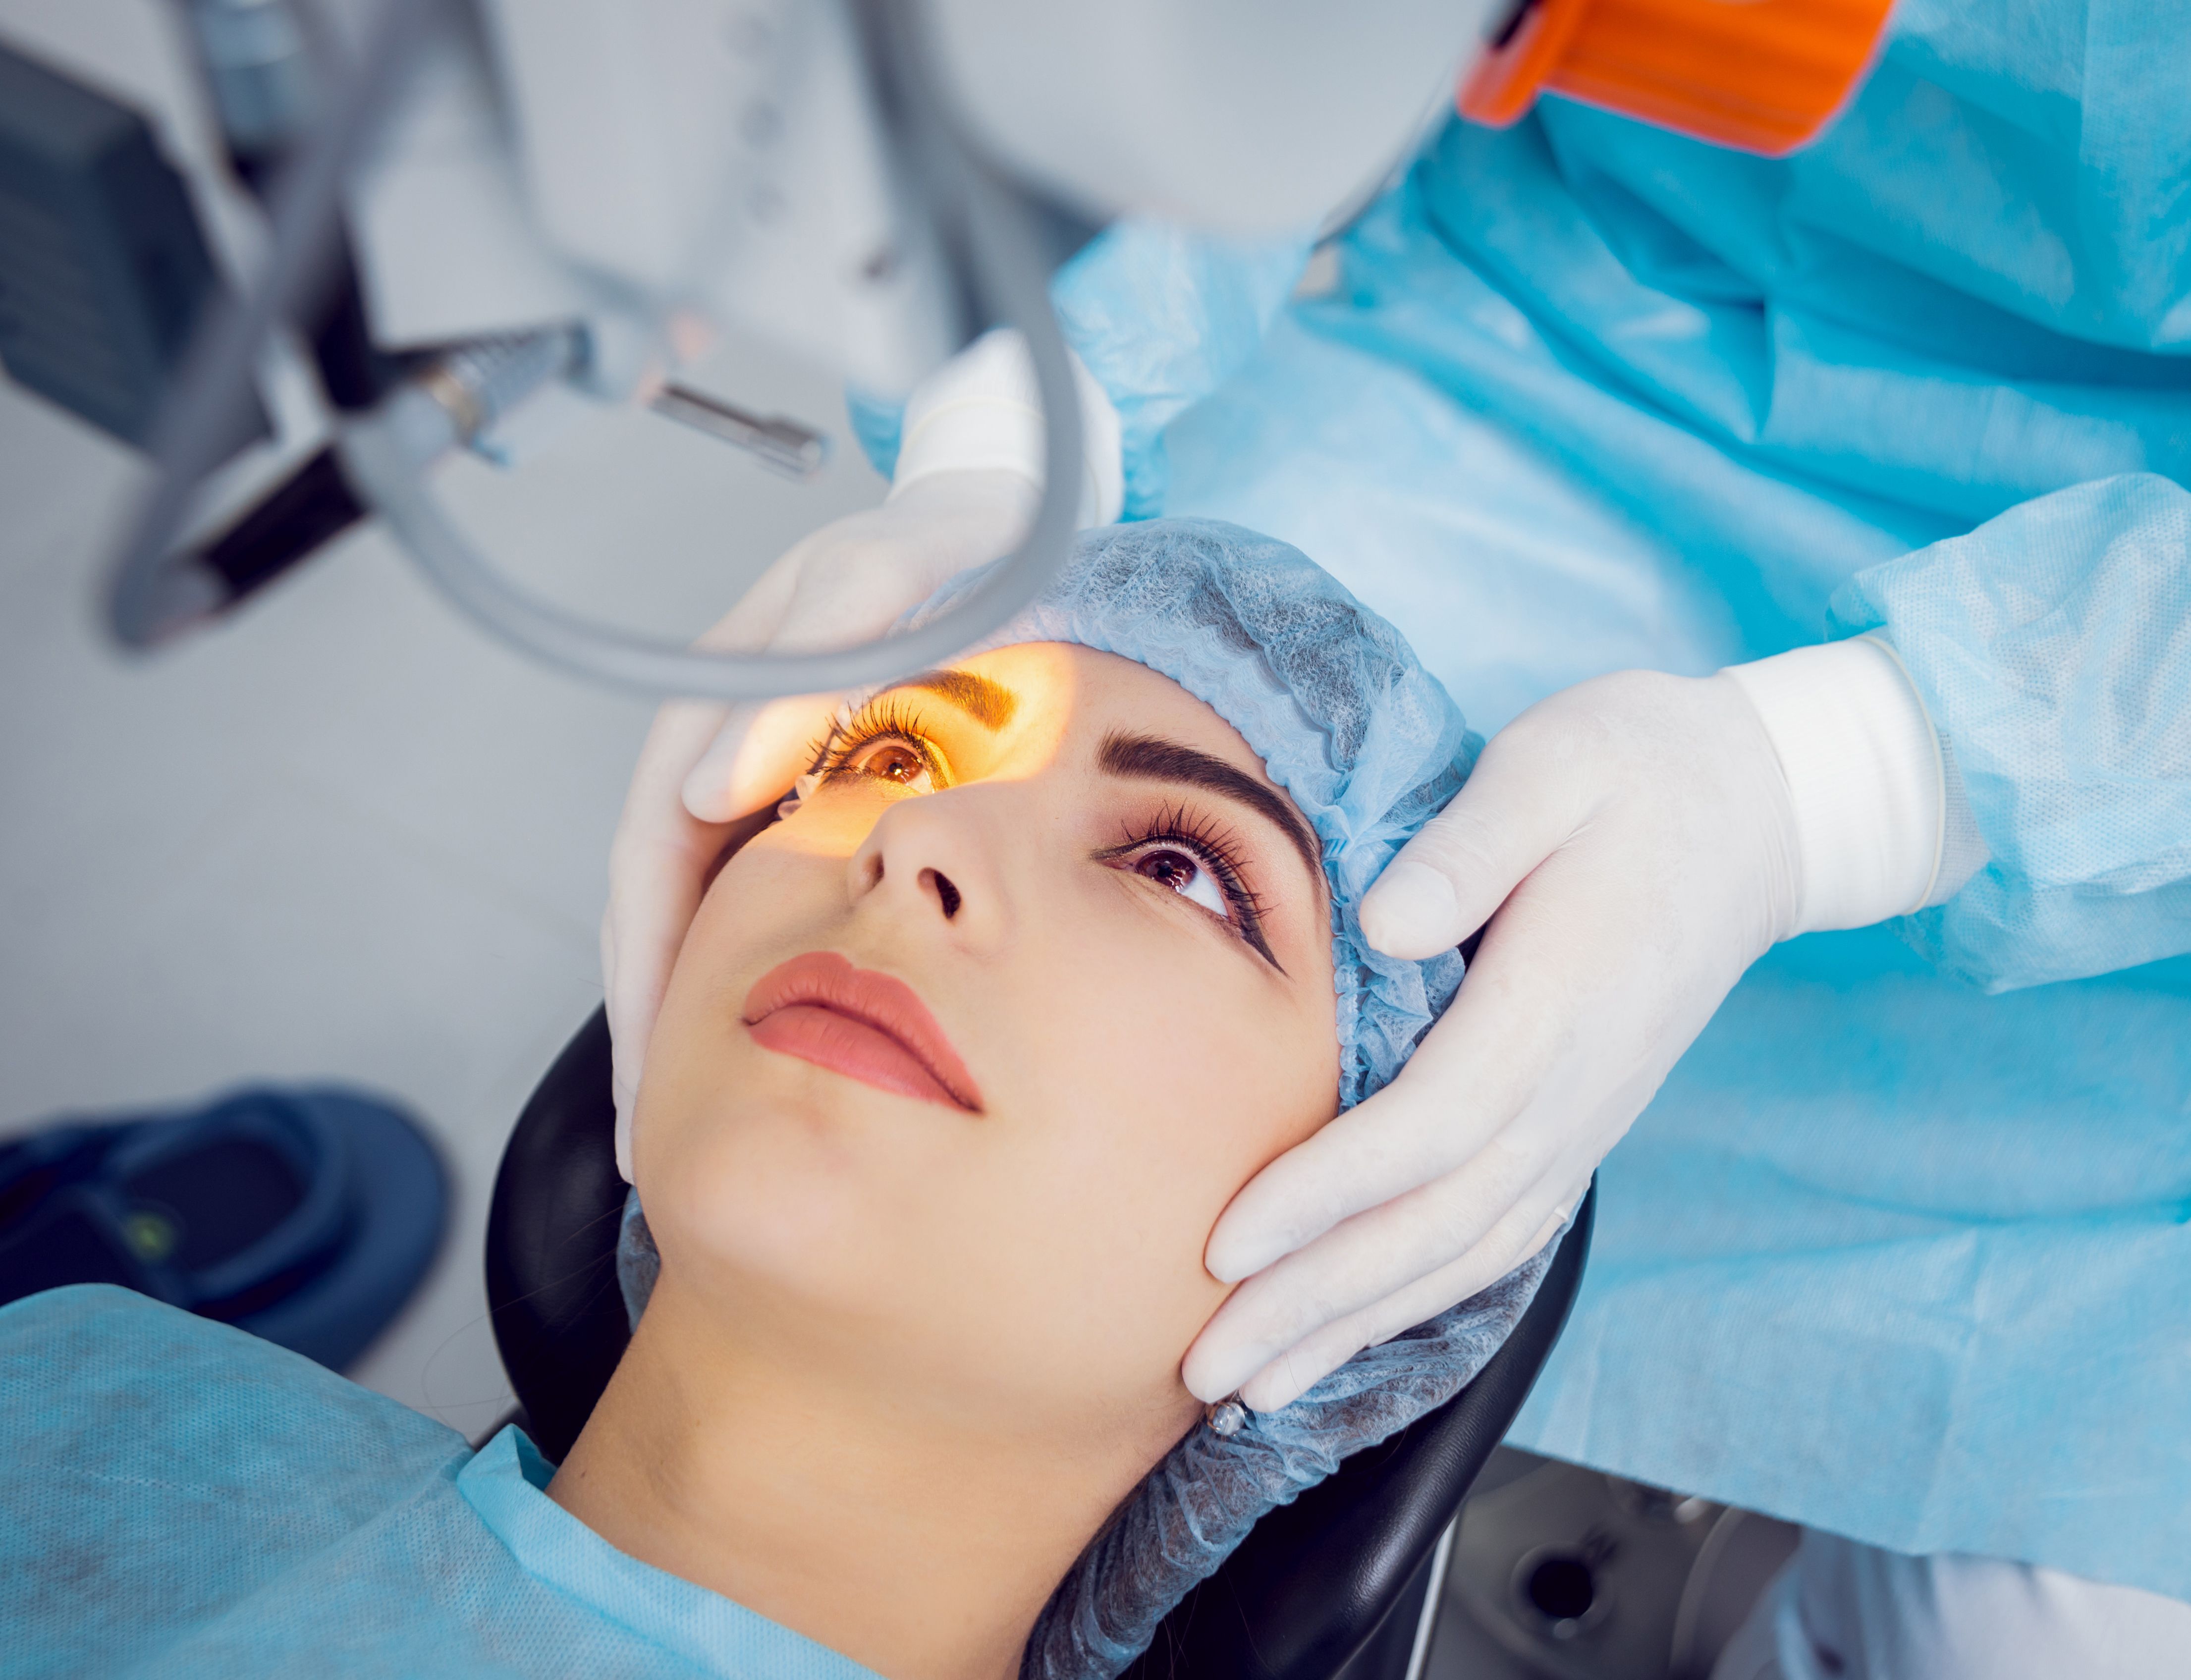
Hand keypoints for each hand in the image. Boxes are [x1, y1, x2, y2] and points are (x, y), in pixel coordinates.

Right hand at [601, 469, 1036, 1164]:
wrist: (1015, 511)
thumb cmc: (956, 538)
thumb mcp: (885, 573)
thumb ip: (807, 665)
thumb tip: (707, 790)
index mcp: (720, 692)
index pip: (654, 853)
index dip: (649, 969)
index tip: (654, 1077)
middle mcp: (726, 733)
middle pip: (661, 898)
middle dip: (652, 1022)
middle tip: (650, 1144)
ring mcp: (768, 763)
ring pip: (707, 904)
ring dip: (692, 1009)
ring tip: (689, 1121)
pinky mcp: (817, 784)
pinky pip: (764, 891)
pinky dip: (753, 967)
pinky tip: (769, 1036)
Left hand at [1181, 669, 1803, 1410]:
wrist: (1763, 810)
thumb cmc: (1640, 771)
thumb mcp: (1556, 764)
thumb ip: (1473, 843)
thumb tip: (1383, 921)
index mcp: (1558, 999)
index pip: (1430, 1126)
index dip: (1326, 1192)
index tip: (1226, 1242)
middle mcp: (1576, 1086)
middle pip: (1434, 1224)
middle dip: (1314, 1301)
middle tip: (1204, 1367)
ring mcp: (1585, 1117)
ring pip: (1465, 1253)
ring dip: (1356, 1324)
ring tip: (1253, 1385)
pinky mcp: (1582, 1124)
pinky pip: (1499, 1237)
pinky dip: (1420, 1298)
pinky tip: (1355, 1331)